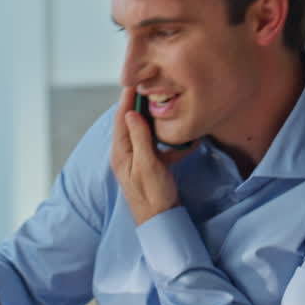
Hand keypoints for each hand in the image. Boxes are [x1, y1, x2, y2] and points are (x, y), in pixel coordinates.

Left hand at [111, 87, 192, 224]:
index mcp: (121, 153)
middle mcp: (126, 155)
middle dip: (139, 105)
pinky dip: (168, 143)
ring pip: (144, 135)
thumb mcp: (147, 165)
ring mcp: (137, 162)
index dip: (127, 99)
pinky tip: (184, 141)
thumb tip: (131, 113)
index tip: (134, 81)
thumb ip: (140, 139)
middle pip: (131, 124)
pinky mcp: (149, 168)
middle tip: (150, 87)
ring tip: (165, 105)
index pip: (122, 119)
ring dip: (154, 121)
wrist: (160, 223)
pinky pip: (157, 149)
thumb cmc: (153, 196)